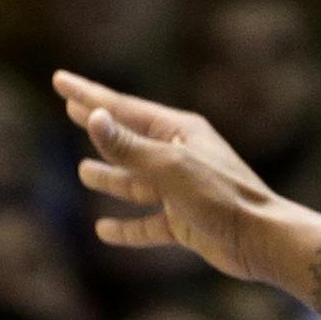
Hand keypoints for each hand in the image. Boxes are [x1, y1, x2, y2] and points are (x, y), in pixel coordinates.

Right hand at [53, 70, 275, 282]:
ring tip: (84, 172)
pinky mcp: (185, 222)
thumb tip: (93, 117)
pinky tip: (104, 231)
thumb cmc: (221, 196)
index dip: (88, 95)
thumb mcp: (169, 167)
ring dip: (111, 177)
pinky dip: (126, 228)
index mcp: (179, 132)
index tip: (59, 80)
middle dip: (98, 126)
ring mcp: (182, 190)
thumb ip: (128, 147)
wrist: (261, 239)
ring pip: (135, 182)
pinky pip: (147, 224)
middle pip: (127, 138)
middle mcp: (179, 156)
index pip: (122, 108)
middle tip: (69, 107)